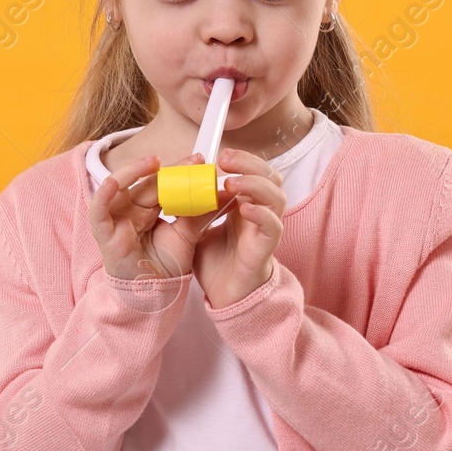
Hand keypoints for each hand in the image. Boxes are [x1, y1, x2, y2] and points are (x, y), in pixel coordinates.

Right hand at [88, 153, 224, 280]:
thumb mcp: (187, 235)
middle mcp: (130, 210)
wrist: (156, 295)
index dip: (179, 171)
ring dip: (133, 172)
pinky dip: (103, 195)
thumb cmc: (165, 266)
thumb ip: (201, 214)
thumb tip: (226, 194)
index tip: (201, 162)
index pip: (162, 183)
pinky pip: (98, 211)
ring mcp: (116, 219)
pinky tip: (114, 183)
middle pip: (145, 182)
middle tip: (193, 160)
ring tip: (154, 163)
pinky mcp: (104, 233)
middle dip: (168, 169)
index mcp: (147, 209)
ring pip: (118, 187)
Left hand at [192, 148, 286, 309]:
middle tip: (225, 160)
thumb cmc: (216, 262)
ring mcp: (266, 229)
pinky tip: (244, 209)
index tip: (219, 155)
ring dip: (254, 185)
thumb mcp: (197, 228)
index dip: (241, 160)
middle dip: (249, 164)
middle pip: (270, 177)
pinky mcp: (266, 248)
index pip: (254, 172)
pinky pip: (273, 226)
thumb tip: (175, 186)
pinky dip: (261, 215)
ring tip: (231, 183)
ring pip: (276, 197)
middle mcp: (260, 213)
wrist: (224, 295)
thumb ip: (192, 208)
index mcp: (244, 204)